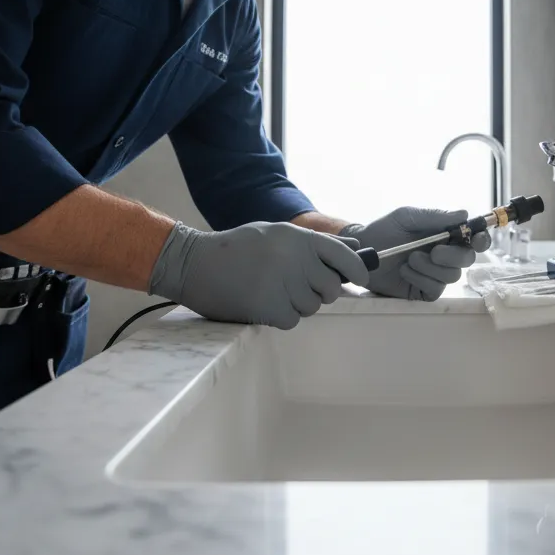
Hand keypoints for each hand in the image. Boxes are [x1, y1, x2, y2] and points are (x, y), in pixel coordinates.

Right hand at [148, 221, 368, 328]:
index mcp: (298, 238)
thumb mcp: (277, 234)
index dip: (358, 269)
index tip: (361, 279)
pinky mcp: (268, 307)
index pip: (345, 255)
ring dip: (297, 304)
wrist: (193, 263)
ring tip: (272, 290)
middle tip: (295, 286)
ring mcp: (282, 283)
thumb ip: (316, 243)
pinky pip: (292, 320)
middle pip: (331, 288)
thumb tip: (355, 248)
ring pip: (312, 307)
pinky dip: (281, 316)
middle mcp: (294, 258)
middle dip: (318, 291)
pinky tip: (262, 303)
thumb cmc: (238, 248)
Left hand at [340, 207, 490, 300]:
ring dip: (430, 268)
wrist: (362, 249)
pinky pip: (435, 289)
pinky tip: (405, 271)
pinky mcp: (424, 290)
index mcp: (446, 235)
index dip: (481, 240)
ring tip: (409, 260)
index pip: (474, 239)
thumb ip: (435, 216)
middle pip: (467, 260)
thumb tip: (463, 214)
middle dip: (453, 256)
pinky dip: (420, 279)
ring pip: (451, 276)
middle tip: (433, 252)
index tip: (476, 239)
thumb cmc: (385, 229)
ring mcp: (435, 274)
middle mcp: (445, 255)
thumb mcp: (408, 217)